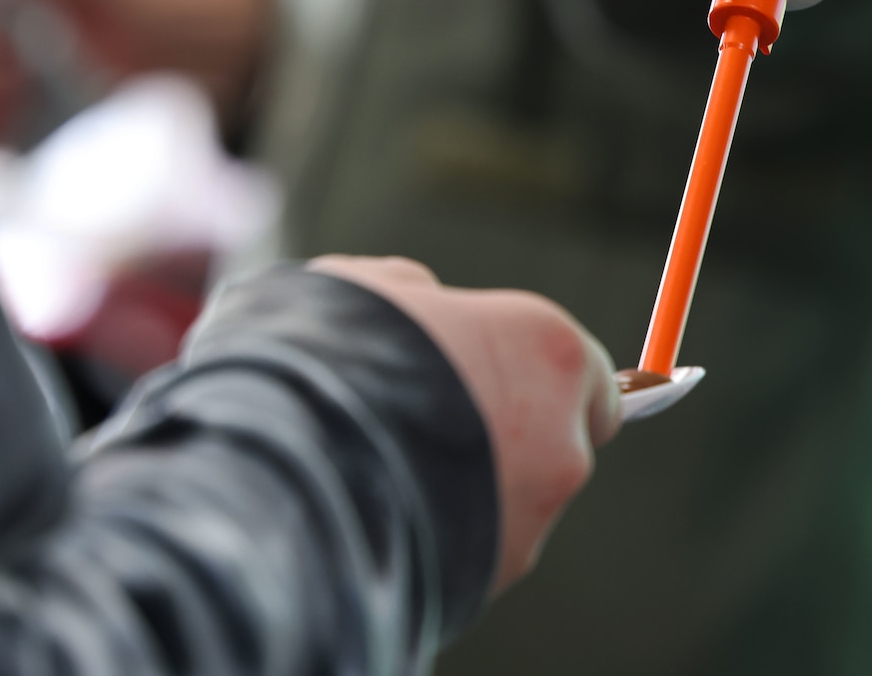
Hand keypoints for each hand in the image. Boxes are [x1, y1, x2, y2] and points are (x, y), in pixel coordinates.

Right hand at [306, 257, 621, 594]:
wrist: (283, 471)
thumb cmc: (331, 357)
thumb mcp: (373, 288)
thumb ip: (424, 297)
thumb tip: (426, 302)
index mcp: (552, 351)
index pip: (589, 376)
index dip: (540, 378)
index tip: (509, 381)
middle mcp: (563, 444)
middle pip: (551, 443)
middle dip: (499, 438)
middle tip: (424, 424)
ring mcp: (529, 523)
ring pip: (506, 505)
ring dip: (462, 492)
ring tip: (379, 473)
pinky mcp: (486, 583)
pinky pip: (465, 553)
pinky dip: (431, 537)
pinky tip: (373, 517)